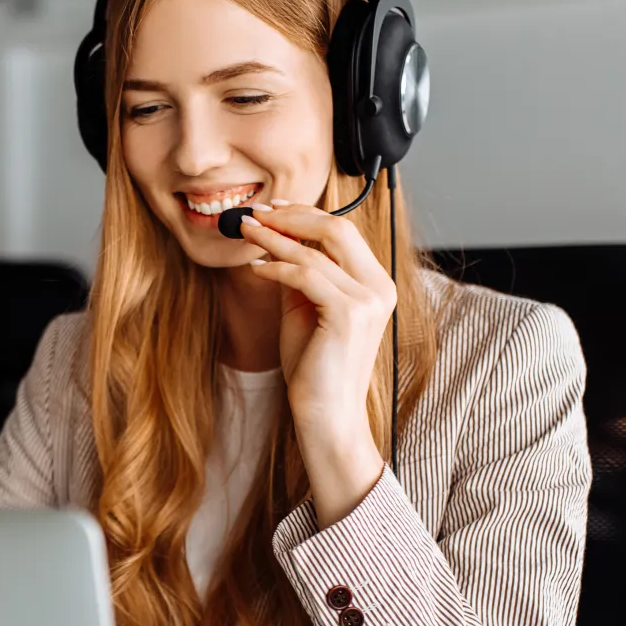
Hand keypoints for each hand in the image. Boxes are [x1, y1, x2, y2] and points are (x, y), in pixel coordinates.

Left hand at [240, 200, 392, 525]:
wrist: (326, 416)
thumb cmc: (314, 370)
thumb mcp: (304, 312)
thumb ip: (300, 277)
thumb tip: (275, 241)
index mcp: (376, 285)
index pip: (344, 233)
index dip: (307, 215)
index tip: (274, 209)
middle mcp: (379, 288)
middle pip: (338, 228)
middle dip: (292, 216)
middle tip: (256, 213)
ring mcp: (368, 300)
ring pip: (317, 249)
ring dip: (275, 237)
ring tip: (246, 231)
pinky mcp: (349, 314)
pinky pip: (305, 275)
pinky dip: (276, 266)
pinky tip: (256, 268)